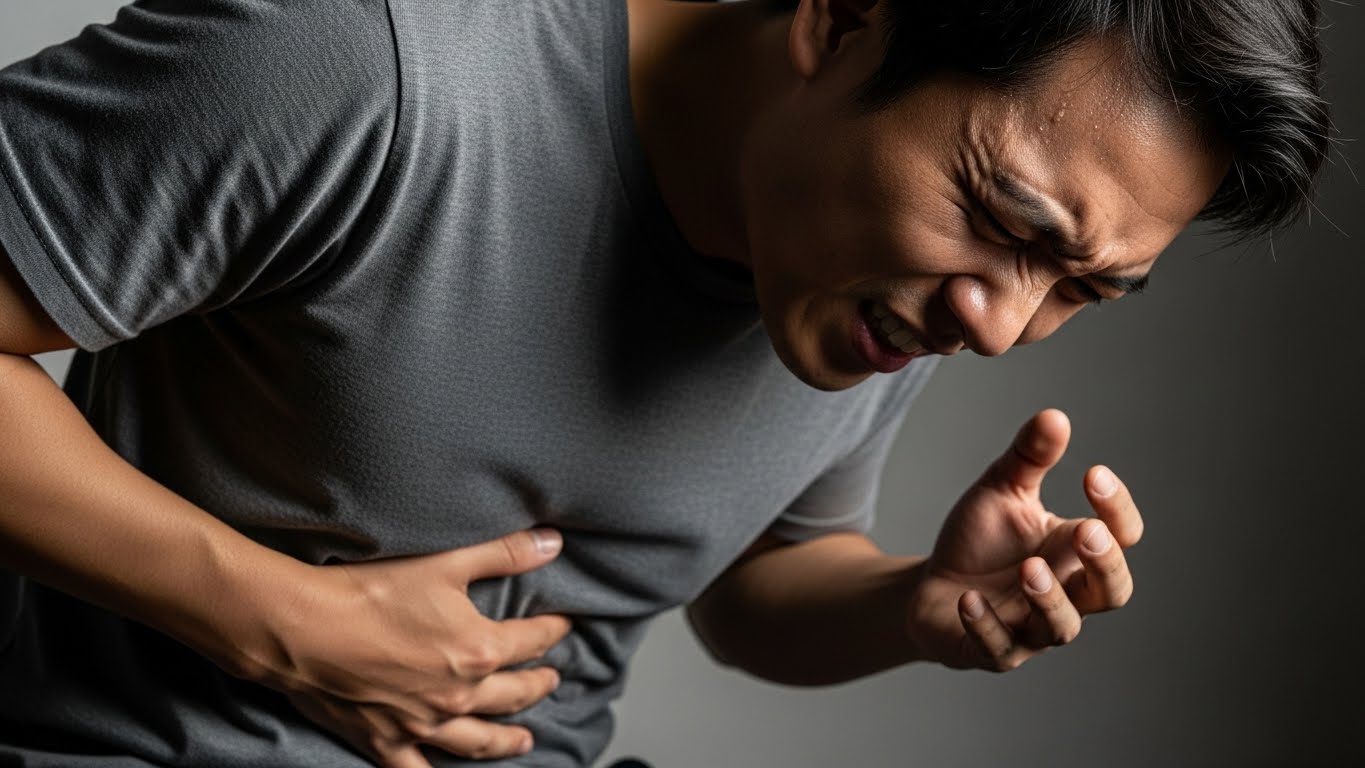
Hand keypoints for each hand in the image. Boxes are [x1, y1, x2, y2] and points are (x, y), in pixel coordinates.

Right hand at [257, 528, 570, 766]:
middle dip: (537, 684)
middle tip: (551, 679)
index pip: (533, 640)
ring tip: (525, 740)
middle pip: (513, 694)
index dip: (552, 630)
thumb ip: (506, 553)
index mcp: (480, 650)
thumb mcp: (447, 561)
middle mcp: (459, 695)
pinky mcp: (385, 741)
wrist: (303, 629)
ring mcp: (423, 725)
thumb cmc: (370, 591)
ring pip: (478, 740)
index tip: (562, 626)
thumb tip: (553, 543)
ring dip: (507, 739)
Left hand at [906, 409, 1142, 671]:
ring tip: (1030, 567)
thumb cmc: (980, 541)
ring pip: (1063, 627)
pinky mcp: (994, 651)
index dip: (1118, 508)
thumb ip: (1028, 458)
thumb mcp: (1000, 492)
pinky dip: (987, 626)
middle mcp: (1066, 592)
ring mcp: (1032, 628)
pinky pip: (1001, 649)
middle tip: (1086, 532)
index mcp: (1074, 550)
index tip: (1094, 473)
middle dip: (1105, 564)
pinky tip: (969, 600)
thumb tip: (1055, 416)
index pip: (1122, 536)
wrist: (931, 588)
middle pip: (1113, 591)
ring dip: (1049, 598)